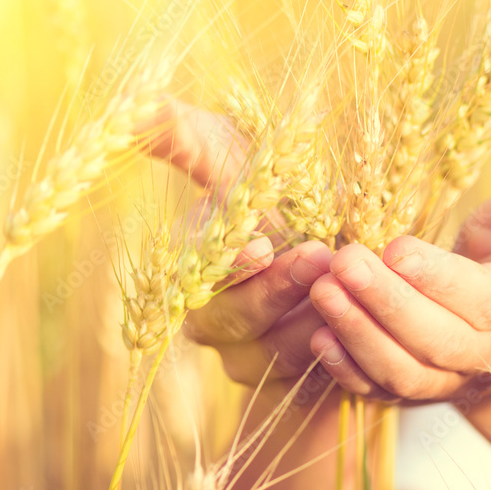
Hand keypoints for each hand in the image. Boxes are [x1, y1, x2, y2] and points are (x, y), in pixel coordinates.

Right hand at [145, 97, 333, 387]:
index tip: (258, 244)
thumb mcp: (237, 154)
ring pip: (268, 357)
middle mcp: (210, 316)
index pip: (190, 276)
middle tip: (320, 256)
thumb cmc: (280, 187)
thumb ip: (185, 136)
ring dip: (308, 322)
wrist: (339, 244)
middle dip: (275, 290)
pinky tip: (358, 328)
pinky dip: (332, 357)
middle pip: (229, 322)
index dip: (224, 266)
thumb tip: (132, 104)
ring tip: (346, 284)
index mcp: (190, 264)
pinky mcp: (290, 383)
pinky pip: (306, 384)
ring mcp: (248, 356)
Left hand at [305, 184, 490, 401]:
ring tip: (323, 291)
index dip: (440, 279)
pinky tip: (318, 337)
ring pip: (407, 372)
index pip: (485, 301)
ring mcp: (454, 380)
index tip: (395, 248)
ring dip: (359, 334)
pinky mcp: (419, 392)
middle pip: (439, 340)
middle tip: (343, 263)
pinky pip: (382, 392)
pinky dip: (348, 371)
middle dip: (387, 302)